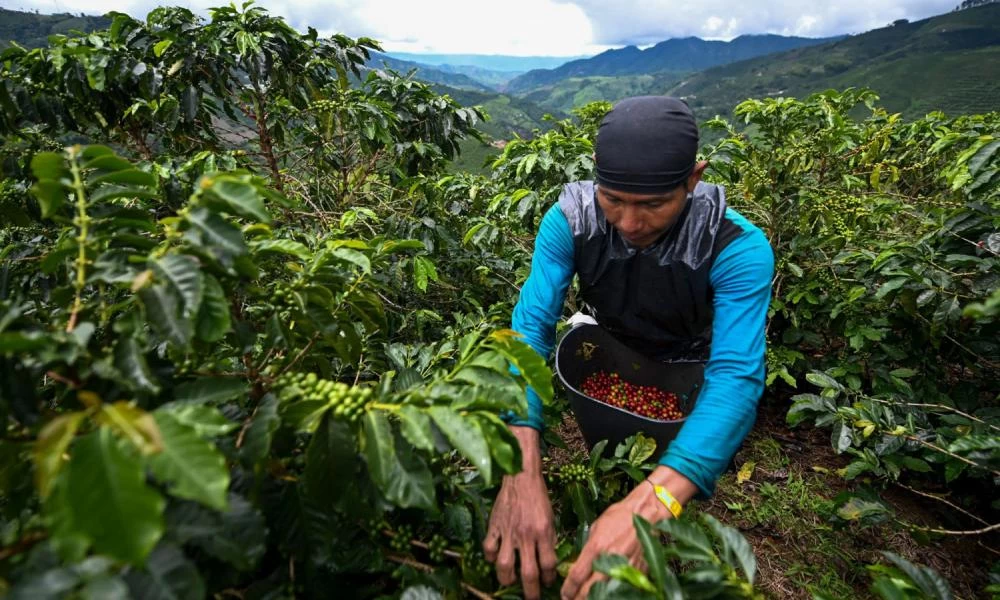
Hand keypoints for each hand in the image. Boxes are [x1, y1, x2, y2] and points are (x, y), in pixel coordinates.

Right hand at [483, 426, 557, 599]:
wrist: (520, 476)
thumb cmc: (538, 496)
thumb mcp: (550, 518)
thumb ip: (549, 539)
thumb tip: (549, 560)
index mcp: (543, 532)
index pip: (548, 565)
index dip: (550, 578)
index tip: (549, 582)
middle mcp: (526, 536)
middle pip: (528, 572)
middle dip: (531, 590)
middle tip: (532, 597)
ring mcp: (508, 532)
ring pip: (505, 566)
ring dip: (507, 578)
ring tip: (510, 580)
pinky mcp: (495, 526)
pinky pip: (489, 548)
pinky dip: (491, 556)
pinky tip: (495, 558)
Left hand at [561, 467, 696, 599]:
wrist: (646, 512)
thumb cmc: (620, 516)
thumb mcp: (596, 528)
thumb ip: (588, 548)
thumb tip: (580, 564)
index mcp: (596, 547)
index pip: (577, 577)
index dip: (568, 590)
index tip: (565, 594)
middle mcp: (609, 560)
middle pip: (589, 591)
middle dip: (578, 598)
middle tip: (573, 599)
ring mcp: (625, 568)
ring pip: (606, 593)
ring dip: (595, 597)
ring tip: (588, 597)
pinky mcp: (638, 572)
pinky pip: (623, 588)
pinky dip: (614, 592)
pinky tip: (609, 592)